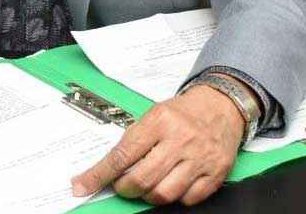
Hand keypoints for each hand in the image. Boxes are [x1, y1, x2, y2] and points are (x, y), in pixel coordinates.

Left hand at [71, 83, 245, 205]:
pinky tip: (174, 183)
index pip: (122, 155)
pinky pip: (188, 199)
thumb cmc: (184, 112)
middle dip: (125, 189)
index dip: (99, 175)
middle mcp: (180, 139)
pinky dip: (176, 197)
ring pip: (164, 194)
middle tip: (123, 185)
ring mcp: (200, 157)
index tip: (82, 186)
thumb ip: (134, 141)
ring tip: (149, 185)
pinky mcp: (216, 172)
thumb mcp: (154, 115)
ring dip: (149, 195)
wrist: (222, 105)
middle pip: (142, 180)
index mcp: (160, 121)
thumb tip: (109, 169)